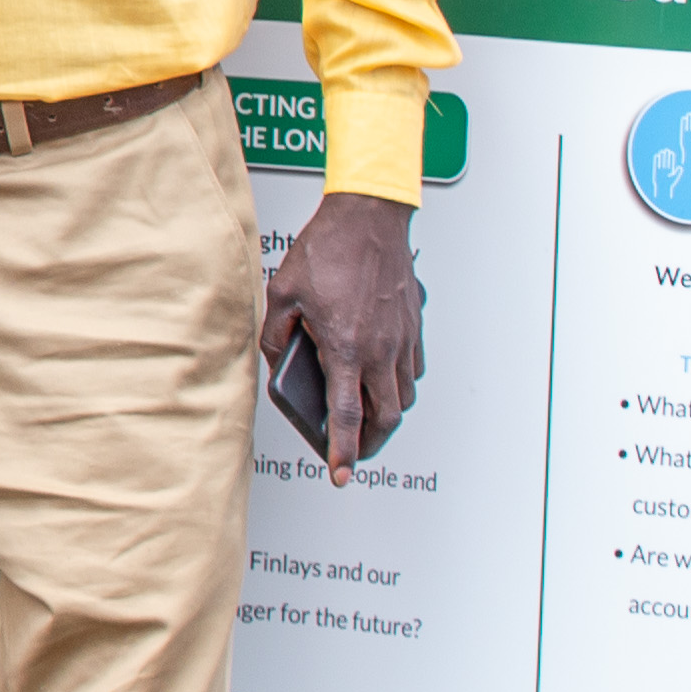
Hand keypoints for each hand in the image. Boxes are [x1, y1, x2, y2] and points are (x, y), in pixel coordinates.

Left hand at [264, 190, 424, 480]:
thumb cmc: (328, 249)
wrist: (369, 217)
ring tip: (366, 420)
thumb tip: (278, 359)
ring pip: (403, 396)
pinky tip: (381, 379)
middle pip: (385, 417)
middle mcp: (380, 350)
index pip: (347, 415)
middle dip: (372, 443)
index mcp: (345, 347)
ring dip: (387, 415)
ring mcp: (402, 339)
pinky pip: (412, 370)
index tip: (341, 474)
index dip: (344, 450)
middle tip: (355, 452)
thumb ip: (277, 334)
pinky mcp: (413, 326)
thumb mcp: (283, 293)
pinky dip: (399, 384)